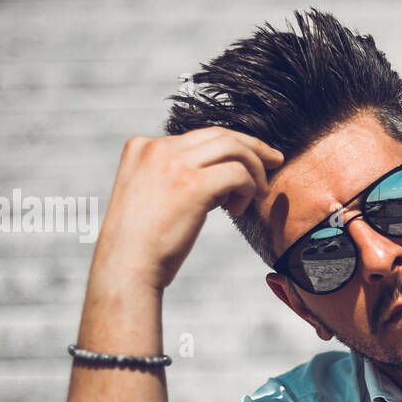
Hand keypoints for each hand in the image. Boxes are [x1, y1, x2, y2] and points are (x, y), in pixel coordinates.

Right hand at [93, 126, 283, 290]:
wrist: (127, 267)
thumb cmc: (143, 241)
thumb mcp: (151, 194)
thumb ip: (177, 176)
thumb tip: (223, 174)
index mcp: (142, 146)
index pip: (198, 136)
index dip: (229, 150)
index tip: (249, 163)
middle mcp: (157, 147)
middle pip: (220, 135)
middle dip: (253, 147)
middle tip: (275, 162)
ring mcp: (174, 164)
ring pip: (233, 149)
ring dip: (254, 170)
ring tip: (257, 194)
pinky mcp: (192, 185)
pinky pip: (238, 174)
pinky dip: (248, 188)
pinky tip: (239, 209)